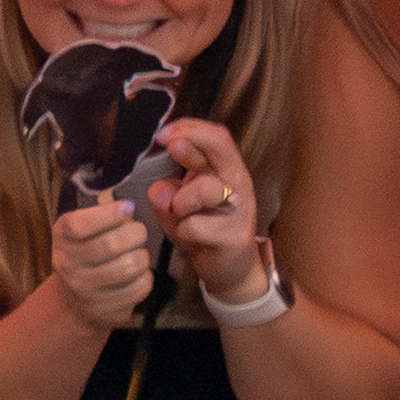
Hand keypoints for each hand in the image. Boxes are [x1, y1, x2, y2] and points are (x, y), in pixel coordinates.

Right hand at [47, 194, 160, 330]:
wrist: (75, 300)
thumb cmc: (87, 253)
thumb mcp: (85, 229)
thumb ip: (103, 216)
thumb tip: (127, 209)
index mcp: (62, 237)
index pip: (79, 224)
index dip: (108, 214)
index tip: (128, 207)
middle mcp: (68, 264)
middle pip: (112, 244)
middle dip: (136, 233)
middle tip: (139, 233)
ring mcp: (85, 290)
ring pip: (131, 266)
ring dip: (142, 256)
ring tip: (137, 254)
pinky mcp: (104, 310)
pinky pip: (140, 287)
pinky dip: (145, 278)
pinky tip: (136, 276)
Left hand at [147, 119, 264, 298]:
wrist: (230, 270)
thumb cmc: (203, 229)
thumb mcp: (181, 203)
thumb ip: (168, 189)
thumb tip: (160, 189)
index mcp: (226, 171)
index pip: (216, 137)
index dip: (189, 128)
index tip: (162, 134)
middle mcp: (237, 185)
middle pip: (218, 148)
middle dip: (188, 144)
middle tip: (169, 146)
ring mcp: (239, 210)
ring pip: (201, 190)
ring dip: (179, 203)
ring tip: (182, 217)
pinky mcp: (234, 237)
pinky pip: (193, 226)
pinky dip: (182, 233)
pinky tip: (192, 240)